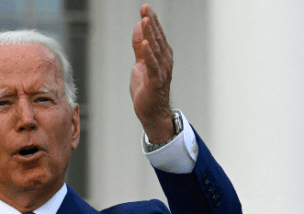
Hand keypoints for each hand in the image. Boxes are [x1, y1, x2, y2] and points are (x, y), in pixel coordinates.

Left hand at [130, 4, 174, 143]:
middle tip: (145, 8)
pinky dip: (148, 54)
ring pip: (154, 49)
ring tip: (145, 20)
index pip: (156, 34)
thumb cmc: (148, 89)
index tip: (145, 8)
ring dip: (149, 34)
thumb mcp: (140, 64)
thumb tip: (139, 26)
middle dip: (150, 22)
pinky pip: (152, 65)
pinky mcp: (155, 81)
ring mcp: (161, 70)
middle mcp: (164, 60)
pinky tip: (145, 44)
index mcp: (161, 55)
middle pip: (156, 38)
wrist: (152, 112)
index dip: (151, 20)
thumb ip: (139, 47)